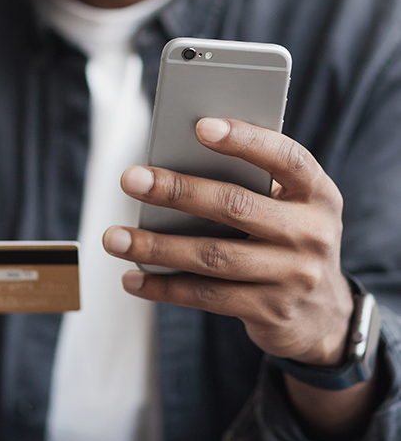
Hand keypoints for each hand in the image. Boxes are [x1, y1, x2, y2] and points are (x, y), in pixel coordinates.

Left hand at [103, 117, 353, 366]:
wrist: (325, 314)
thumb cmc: (290, 239)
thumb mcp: (291, 207)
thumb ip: (253, 185)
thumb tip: (177, 164)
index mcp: (317, 193)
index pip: (286, 157)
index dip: (245, 140)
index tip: (200, 126)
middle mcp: (311, 233)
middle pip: (235, 206)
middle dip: (177, 191)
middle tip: (131, 180)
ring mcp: (294, 276)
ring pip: (213, 256)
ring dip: (157, 246)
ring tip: (114, 237)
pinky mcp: (270, 311)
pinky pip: (207, 296)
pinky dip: (165, 287)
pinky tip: (133, 279)